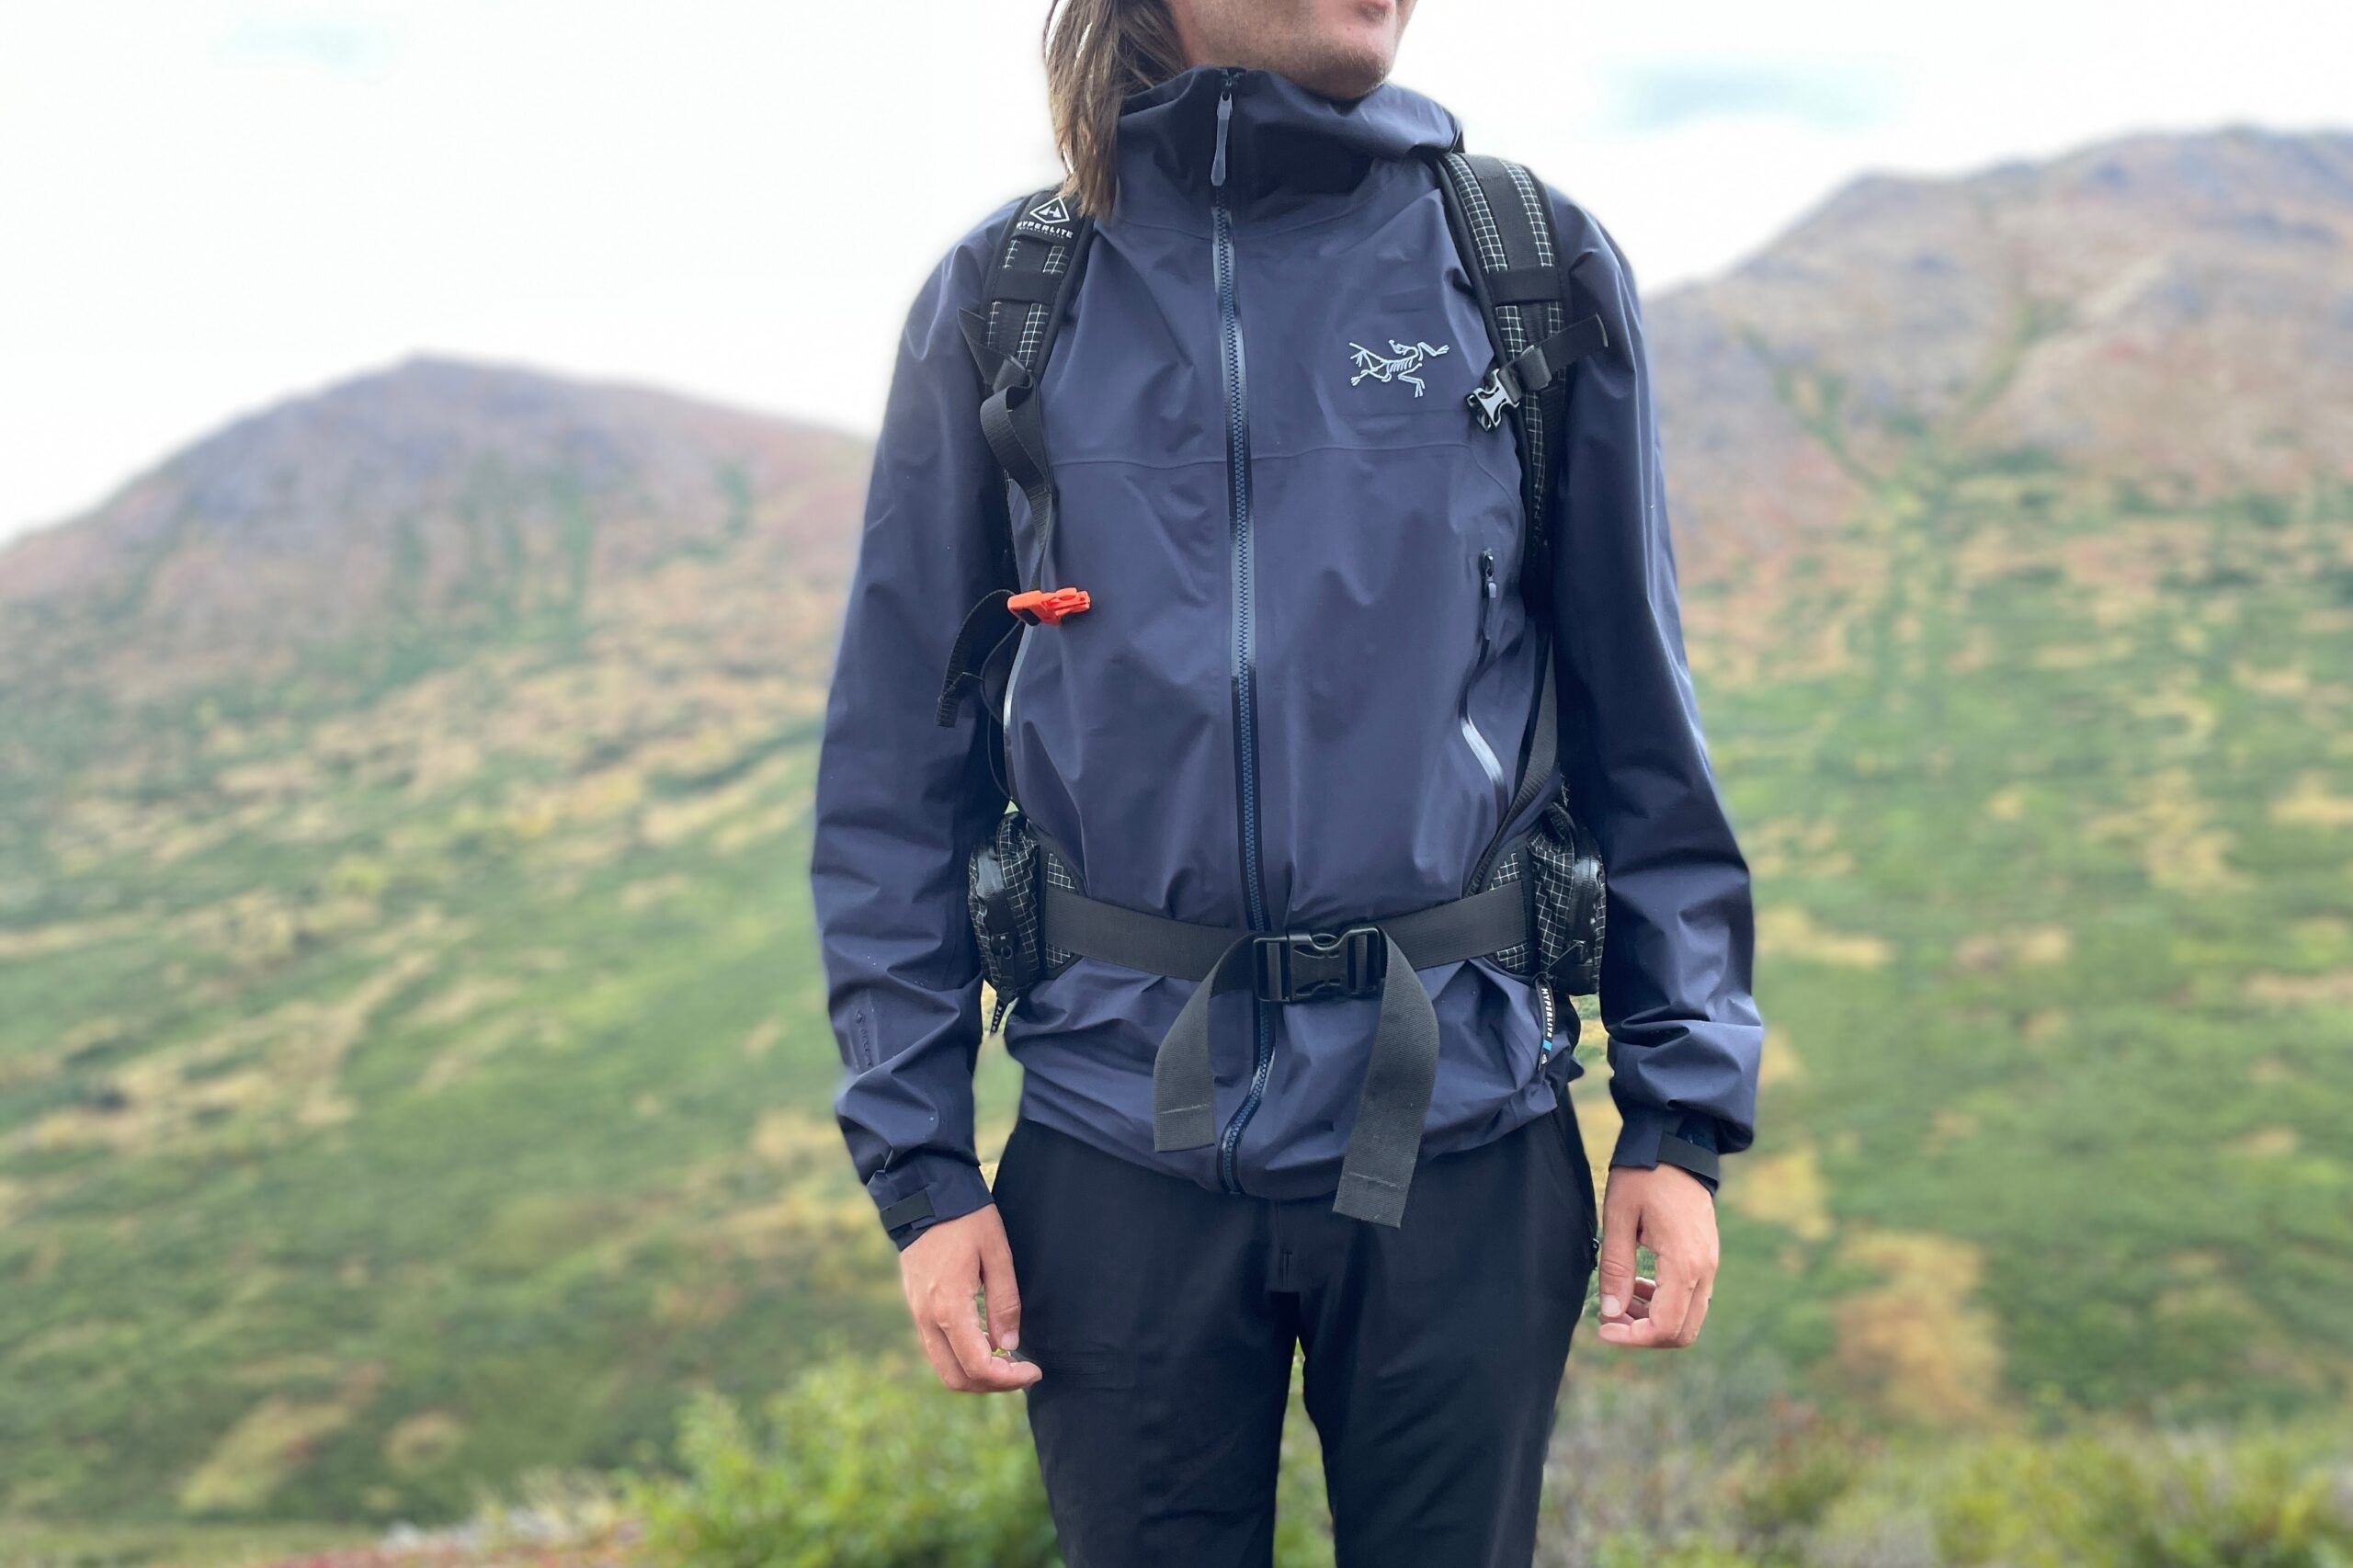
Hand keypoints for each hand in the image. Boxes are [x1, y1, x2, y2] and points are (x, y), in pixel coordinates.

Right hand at [898, 1204, 1041, 1392]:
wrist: (924, 1196)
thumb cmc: (966, 1220)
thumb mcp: (997, 1253)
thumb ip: (1005, 1302)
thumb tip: (1009, 1345)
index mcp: (949, 1308)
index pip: (979, 1366)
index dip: (1010, 1378)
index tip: (1034, 1370)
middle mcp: (927, 1319)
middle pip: (957, 1379)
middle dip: (993, 1384)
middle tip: (1022, 1371)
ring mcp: (917, 1316)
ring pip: (944, 1368)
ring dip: (976, 1374)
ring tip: (1007, 1359)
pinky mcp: (916, 1309)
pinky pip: (937, 1350)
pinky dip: (962, 1358)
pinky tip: (986, 1340)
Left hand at [1594, 1163, 1718, 1348]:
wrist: (1676, 1147)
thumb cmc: (1643, 1177)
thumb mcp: (1619, 1218)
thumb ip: (1616, 1268)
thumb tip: (1610, 1311)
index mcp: (1684, 1263)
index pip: (1664, 1327)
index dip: (1631, 1338)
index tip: (1602, 1329)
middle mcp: (1705, 1270)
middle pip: (1682, 1333)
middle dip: (1643, 1335)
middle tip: (1609, 1317)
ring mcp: (1710, 1265)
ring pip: (1689, 1319)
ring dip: (1654, 1320)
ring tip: (1619, 1300)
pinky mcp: (1707, 1258)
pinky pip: (1692, 1299)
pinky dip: (1666, 1304)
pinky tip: (1639, 1285)